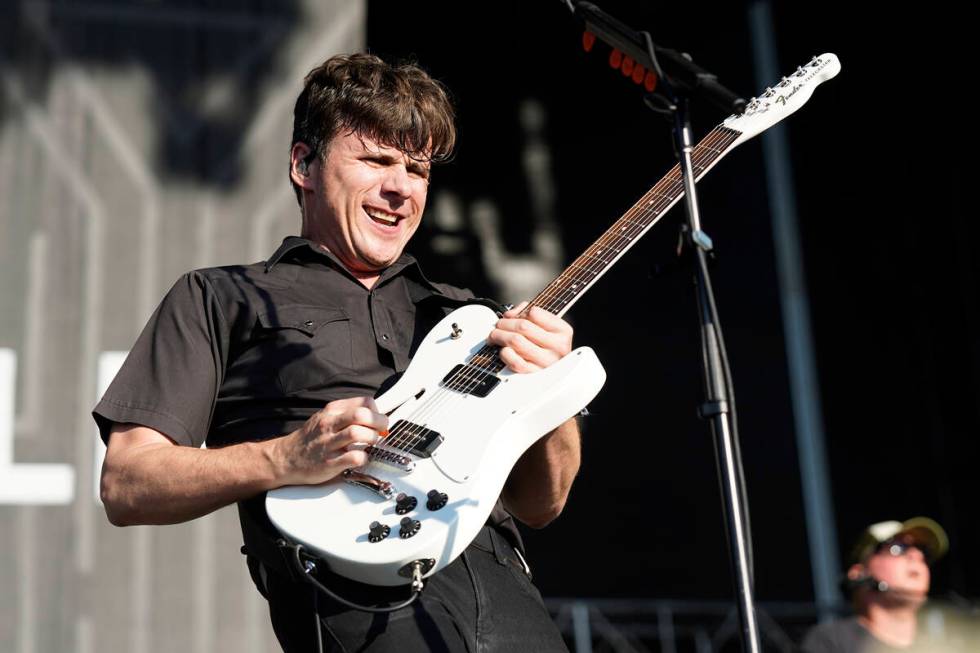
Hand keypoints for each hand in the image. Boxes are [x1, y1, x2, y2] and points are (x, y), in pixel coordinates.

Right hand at [273, 396, 387, 485]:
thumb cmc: (310, 439)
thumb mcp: (326, 418)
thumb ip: (346, 414)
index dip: (377, 411)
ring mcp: (328, 444)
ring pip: (358, 433)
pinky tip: (361, 458)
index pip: (363, 402)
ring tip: (371, 443)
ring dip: (371, 438)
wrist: (285, 459)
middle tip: (381, 431)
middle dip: (379, 423)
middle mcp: (329, 424)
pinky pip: (354, 457)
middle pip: (362, 415)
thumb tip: (374, 415)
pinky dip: (363, 458)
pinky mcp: (329, 463)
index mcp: (331, 411)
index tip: (378, 420)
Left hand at [488, 302, 572, 372]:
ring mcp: (547, 362)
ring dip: (500, 335)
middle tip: (498, 325)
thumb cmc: (547, 345)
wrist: (555, 370)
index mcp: (563, 331)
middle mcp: (558, 347)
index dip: (519, 313)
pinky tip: (503, 350)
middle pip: (523, 326)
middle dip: (504, 323)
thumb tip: (509, 315)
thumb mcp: (546, 326)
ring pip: (516, 341)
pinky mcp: (534, 374)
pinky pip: (515, 361)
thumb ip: (527, 313)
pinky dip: (504, 353)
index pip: (534, 313)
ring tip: (496, 336)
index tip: (512, 317)